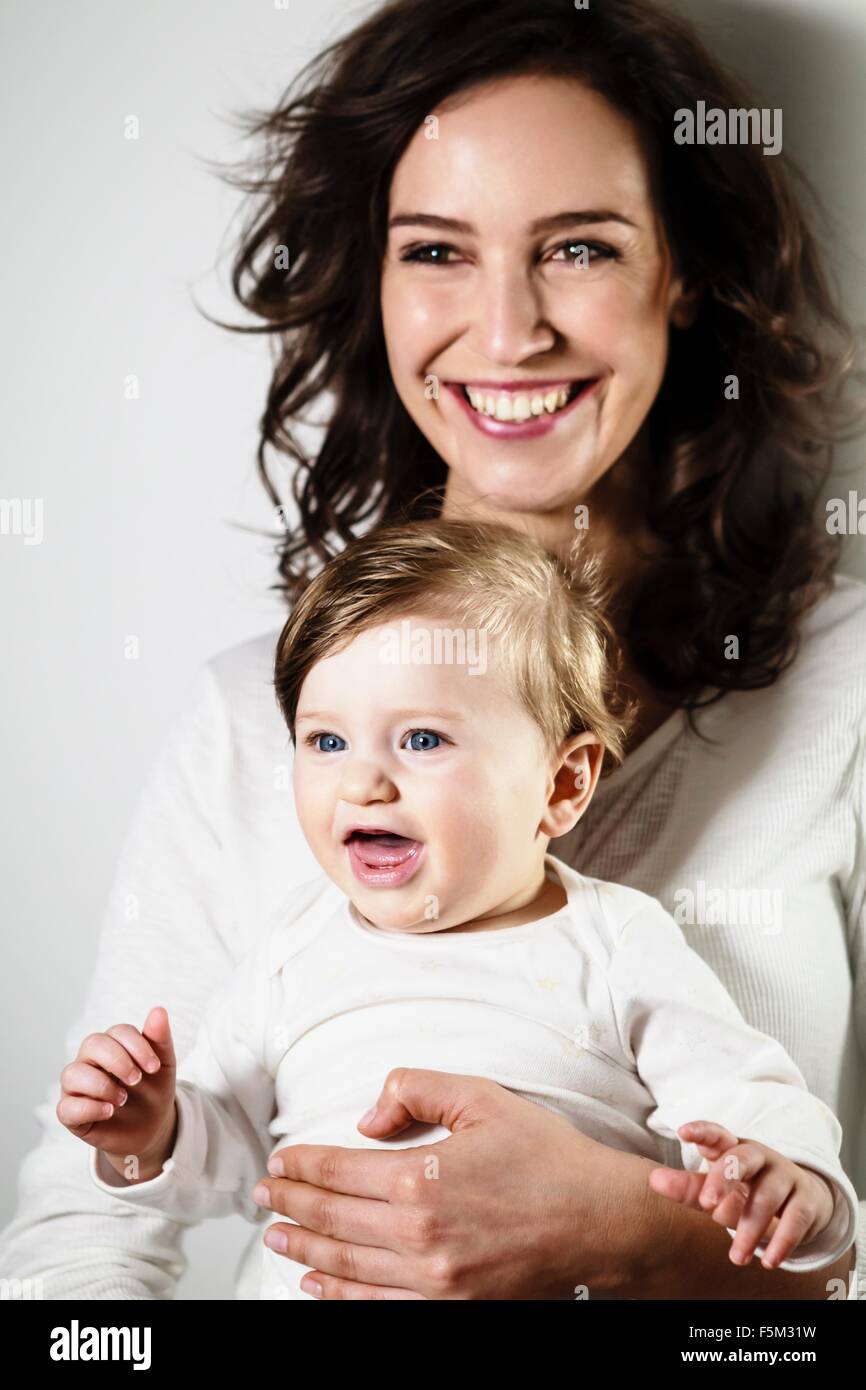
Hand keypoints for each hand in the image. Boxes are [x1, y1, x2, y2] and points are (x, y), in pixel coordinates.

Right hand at [57, 1006, 176, 1180]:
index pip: (118, 1031)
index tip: (154, 1067)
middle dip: (117, 1060)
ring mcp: (77, 1087)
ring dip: (101, 1085)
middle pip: (91, 1044)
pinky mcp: (71, 1113)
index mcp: (113, 1044)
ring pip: (72, 1073)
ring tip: (122, 1099)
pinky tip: (109, 1111)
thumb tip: (159, 1010)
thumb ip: (159, 1038)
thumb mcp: (162, 1066)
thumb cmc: (153, 1090)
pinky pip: (66, 1107)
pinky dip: (89, 1108)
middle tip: (137, 1080)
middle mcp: (90, 1060)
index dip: (137, 1046)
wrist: (151, 1128)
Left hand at [252, 1068, 629, 1299]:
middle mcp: (418, 1235)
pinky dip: (339, 1296)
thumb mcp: (482, 1098)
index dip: (301, 1166)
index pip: (337, 1171)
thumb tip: (367, 1117)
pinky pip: (377, 1305)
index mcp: (422, 1178)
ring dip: (304, 1251)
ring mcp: (433, 1280)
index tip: (279, 1161)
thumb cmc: (548, 1158)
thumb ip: (416, 1089)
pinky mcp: (451, 1308)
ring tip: (276, 1237)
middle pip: (332, 1220)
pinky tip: (318, 1285)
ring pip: (346, 1266)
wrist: (603, 1222)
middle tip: (264, 1195)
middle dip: (290, 1206)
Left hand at [648, 1120, 835, 1268]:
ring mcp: (784, 1175)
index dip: (701, 1131)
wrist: (801, 1202)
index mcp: (732, 1149)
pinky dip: (783, 1241)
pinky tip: (768, 1261)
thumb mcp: (718, 1189)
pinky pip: (796, 1218)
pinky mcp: (805, 1199)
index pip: (716, 1135)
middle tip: (709, 1205)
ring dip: (750, 1229)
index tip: (683, 1132)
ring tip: (736, 1257)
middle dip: (724, 1178)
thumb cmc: (746, 1192)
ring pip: (766, 1197)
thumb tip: (654, 1180)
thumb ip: (689, 1187)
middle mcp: (759, 1156)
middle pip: (742, 1158)